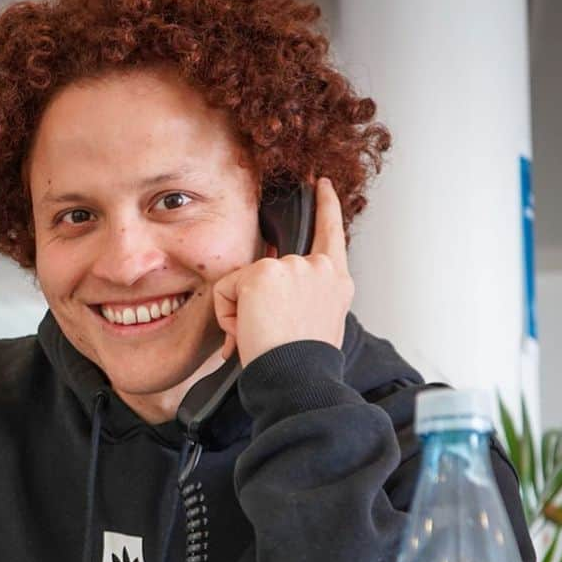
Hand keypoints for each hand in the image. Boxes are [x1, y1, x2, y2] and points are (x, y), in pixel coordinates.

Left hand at [212, 177, 353, 366]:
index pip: (331, 233)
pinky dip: (227, 316)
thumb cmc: (303, 364)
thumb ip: (303, 300)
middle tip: (267, 334)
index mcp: (336, 282)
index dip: (325, 206)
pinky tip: (248, 330)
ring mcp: (292, 266)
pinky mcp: (262, 273)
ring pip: (244, 283)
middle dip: (255, 302)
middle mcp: (318, 268)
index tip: (320, 184)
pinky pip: (225, 291)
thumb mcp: (317, 326)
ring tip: (261, 336)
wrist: (297, 378)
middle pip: (267, 271)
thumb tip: (269, 301)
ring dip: (241, 313)